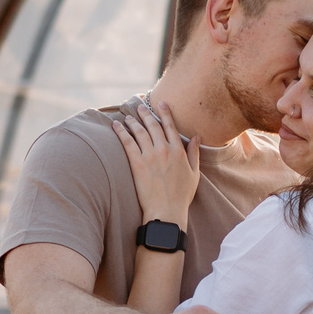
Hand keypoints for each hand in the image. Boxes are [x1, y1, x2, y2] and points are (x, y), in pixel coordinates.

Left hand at [113, 100, 199, 225]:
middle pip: (153, 126)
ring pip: (139, 132)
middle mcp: (164, 149)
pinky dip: (121, 132)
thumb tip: (197, 137)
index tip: (160, 102)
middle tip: (140, 106)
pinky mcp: (137, 164)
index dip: (164, 112)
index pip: (170, 126)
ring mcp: (150, 156)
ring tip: (128, 116)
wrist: (167, 210)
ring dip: (133, 121)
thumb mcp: (194, 173)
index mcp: (178, 151)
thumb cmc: (182, 196)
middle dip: (146, 114)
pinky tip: (116, 125)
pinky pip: (128, 143)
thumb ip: (195, 153)